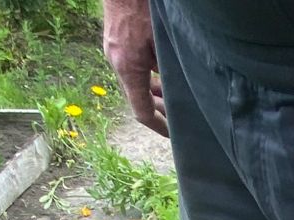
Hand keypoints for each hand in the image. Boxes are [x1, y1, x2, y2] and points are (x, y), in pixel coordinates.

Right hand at [102, 0, 166, 136]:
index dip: (159, 126)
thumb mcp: (164, 43)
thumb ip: (169, 68)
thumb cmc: (145, 8)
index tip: (173, 134)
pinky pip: (132, 66)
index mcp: (129, 68)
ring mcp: (114, 51)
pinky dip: (147, 74)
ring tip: (174, 95)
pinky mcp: (115, 41)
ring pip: (136, 81)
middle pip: (138, 98)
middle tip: (179, 116)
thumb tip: (179, 88)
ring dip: (154, 90)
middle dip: (159, 109)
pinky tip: (162, 70)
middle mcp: (118, 62)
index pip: (142, 111)